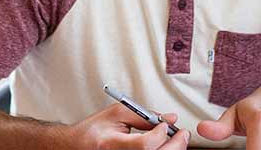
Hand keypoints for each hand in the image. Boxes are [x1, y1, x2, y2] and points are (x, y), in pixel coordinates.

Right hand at [66, 103, 189, 149]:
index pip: (144, 146)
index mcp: (111, 144)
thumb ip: (144, 116)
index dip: (160, 134)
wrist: (78, 146)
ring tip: (175, 139)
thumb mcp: (117, 114)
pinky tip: (165, 147)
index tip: (165, 124)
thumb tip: (170, 118)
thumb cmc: (95, 130)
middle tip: (182, 133)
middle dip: (175, 145)